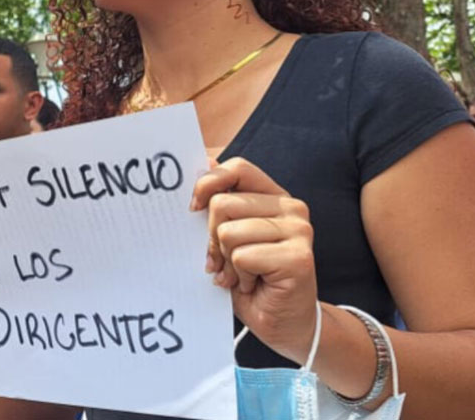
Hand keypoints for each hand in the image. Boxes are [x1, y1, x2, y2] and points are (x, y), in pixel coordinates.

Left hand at [193, 157, 318, 362]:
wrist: (282, 323)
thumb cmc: (249, 278)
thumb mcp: (226, 237)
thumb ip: (217, 206)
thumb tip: (197, 170)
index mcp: (274, 196)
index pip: (236, 168)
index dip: (207, 184)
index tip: (192, 208)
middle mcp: (292, 207)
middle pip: (222, 204)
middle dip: (211, 239)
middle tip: (222, 262)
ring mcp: (299, 230)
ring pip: (229, 232)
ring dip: (226, 261)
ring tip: (240, 275)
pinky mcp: (298, 257)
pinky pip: (242, 257)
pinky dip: (239, 276)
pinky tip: (253, 285)